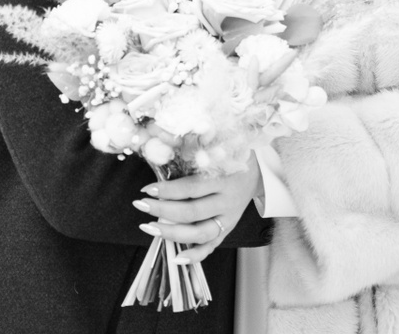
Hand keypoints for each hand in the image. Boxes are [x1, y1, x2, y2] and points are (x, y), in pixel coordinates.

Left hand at [135, 156, 260, 264]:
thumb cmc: (231, 156)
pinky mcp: (228, 230)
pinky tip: (176, 258)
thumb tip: (163, 140)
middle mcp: (227, 202)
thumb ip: (193, 147)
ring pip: (200, 234)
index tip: (147, 189)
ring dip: (172, 234)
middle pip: (192, 213)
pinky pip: (212, 247)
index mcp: (224, 179)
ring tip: (149, 227)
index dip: (167, 190)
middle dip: (162, 211)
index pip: (192, 188)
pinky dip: (195, 256)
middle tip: (141, 205)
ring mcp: (229, 219)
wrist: (257, 172)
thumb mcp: (217, 148)